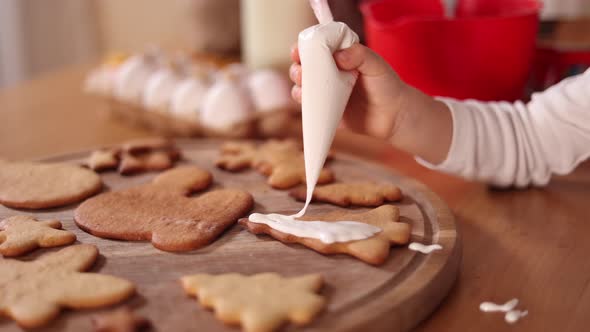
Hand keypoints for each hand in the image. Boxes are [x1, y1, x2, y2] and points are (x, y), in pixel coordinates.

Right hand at [289, 43, 451, 163]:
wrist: (394, 116)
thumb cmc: (387, 86)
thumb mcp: (376, 65)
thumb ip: (359, 55)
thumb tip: (338, 56)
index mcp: (339, 58)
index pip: (316, 49)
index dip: (304, 48)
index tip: (298, 50)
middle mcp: (329, 74)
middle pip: (304, 68)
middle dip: (296, 67)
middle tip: (300, 70)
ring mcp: (326, 93)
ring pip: (303, 87)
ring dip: (297, 85)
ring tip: (302, 87)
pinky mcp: (326, 111)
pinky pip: (309, 108)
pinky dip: (303, 104)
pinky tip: (304, 101)